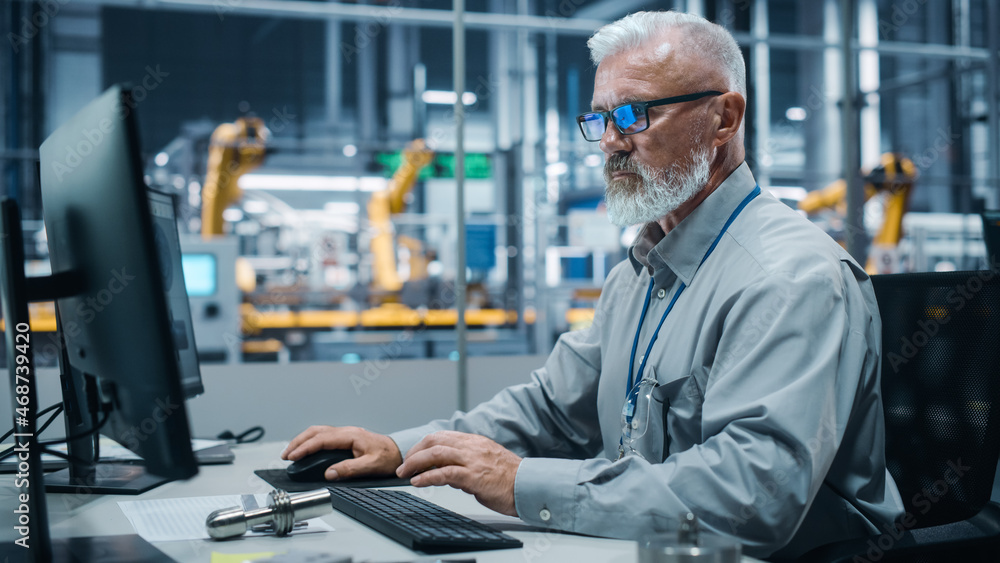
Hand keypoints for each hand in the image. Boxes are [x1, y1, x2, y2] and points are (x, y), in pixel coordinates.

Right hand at [282, 425, 401, 480]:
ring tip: (291, 452)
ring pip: (318, 431)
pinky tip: (306, 448)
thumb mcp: (370, 466)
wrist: (399, 451)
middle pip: (316, 431)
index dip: (305, 448)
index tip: (292, 456)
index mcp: (351, 436)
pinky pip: (324, 435)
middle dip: (298, 442)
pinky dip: (311, 440)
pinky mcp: (346, 437)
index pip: (321, 439)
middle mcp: (346, 431)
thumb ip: (350, 469)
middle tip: (286, 455)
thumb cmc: (387, 458)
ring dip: (303, 440)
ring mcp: (346, 433)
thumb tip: (329, 473)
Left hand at [396, 431, 521, 516]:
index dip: (423, 445)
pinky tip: (417, 483)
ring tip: (404, 473)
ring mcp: (473, 460)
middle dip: (414, 453)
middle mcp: (472, 447)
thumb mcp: (485, 465)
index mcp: (475, 442)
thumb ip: (465, 465)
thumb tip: (446, 474)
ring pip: (436, 454)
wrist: (529, 487)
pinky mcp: (474, 476)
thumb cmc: (510, 479)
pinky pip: (444, 473)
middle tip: (403, 466)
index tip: (413, 456)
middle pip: (434, 441)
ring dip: (415, 463)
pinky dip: (427, 477)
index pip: (442, 436)